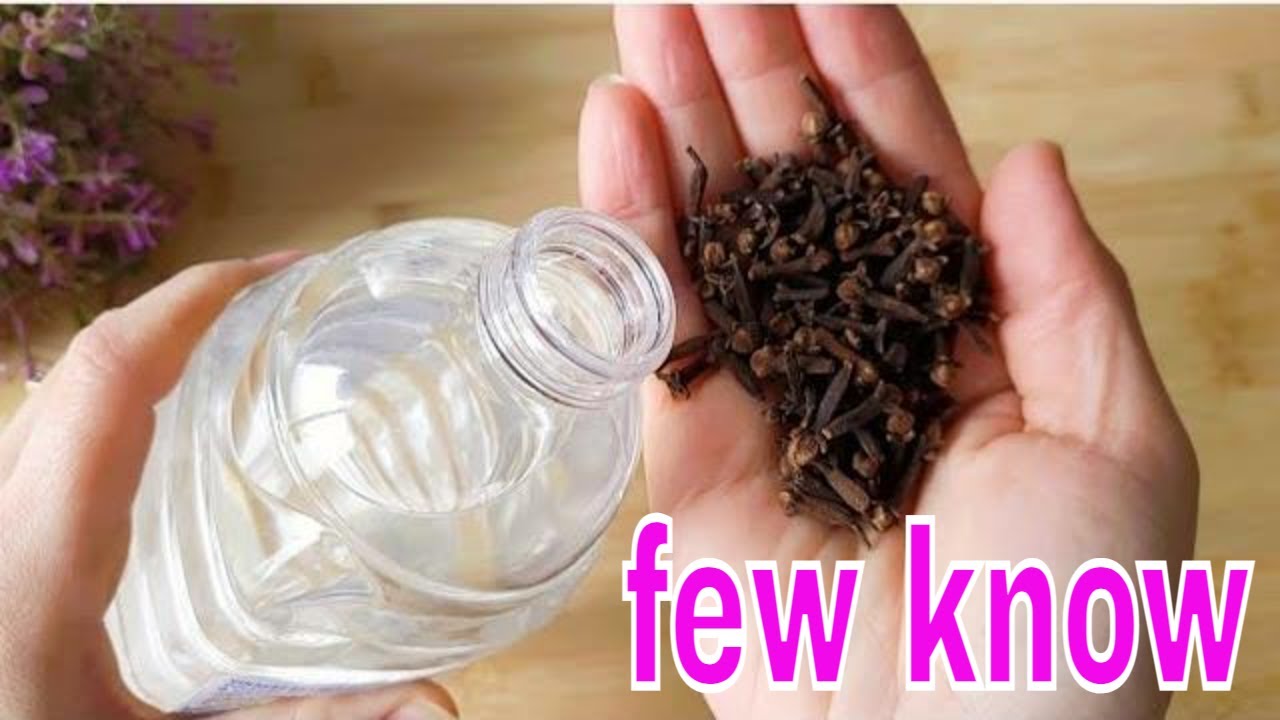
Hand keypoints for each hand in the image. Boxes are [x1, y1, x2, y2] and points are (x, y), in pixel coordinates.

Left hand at [0, 255, 456, 719]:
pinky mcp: (0, 540)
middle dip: (184, 308)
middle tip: (285, 296)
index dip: (192, 303)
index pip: (111, 378)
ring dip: (149, 345)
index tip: (279, 270)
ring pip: (58, 394)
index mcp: (34, 556)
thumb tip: (438, 707)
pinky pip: (50, 433)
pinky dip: (117, 396)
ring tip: (241, 336)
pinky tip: (173, 422)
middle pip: (83, 365)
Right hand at [578, 6, 1195, 718]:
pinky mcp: (688, 456)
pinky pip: (652, 321)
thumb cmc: (1068, 614)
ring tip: (640, 17)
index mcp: (960, 337)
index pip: (901, 179)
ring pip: (709, 237)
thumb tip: (1027, 157)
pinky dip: (627, 226)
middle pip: (789, 188)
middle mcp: (851, 352)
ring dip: (672, 124)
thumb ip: (1068, 287)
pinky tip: (609, 128)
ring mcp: (762, 397)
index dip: (866, 80)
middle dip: (745, 77)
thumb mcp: (1117, 431)